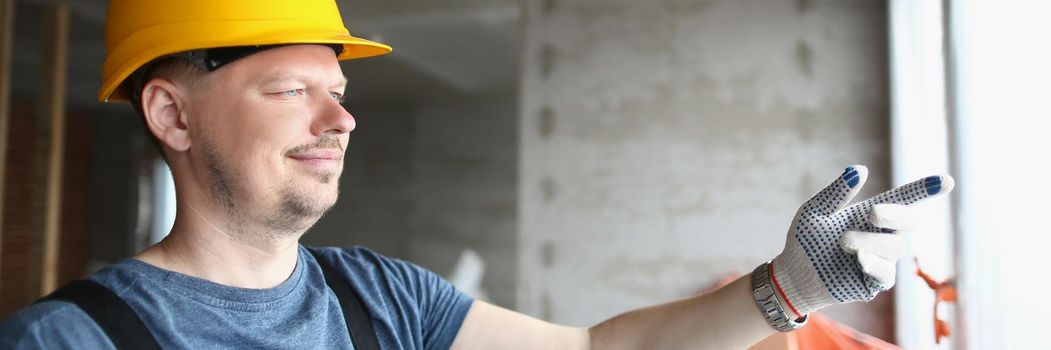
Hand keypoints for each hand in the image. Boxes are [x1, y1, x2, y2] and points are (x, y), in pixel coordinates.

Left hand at [769, 165, 953, 318]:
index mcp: (868, 214)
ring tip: (843, 243)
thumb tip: (860, 169)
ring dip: (868, 242)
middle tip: (873, 213)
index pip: (903, 200)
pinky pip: (887, 274)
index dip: (925, 190)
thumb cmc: (805, 240)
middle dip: (896, 215)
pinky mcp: (874, 283)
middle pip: (909, 221)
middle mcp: (880, 235)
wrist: (791, 274)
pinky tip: (859, 259)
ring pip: (895, 247)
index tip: (946, 181)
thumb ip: (836, 192)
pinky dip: (875, 264)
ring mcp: (880, 260)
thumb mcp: (814, 211)